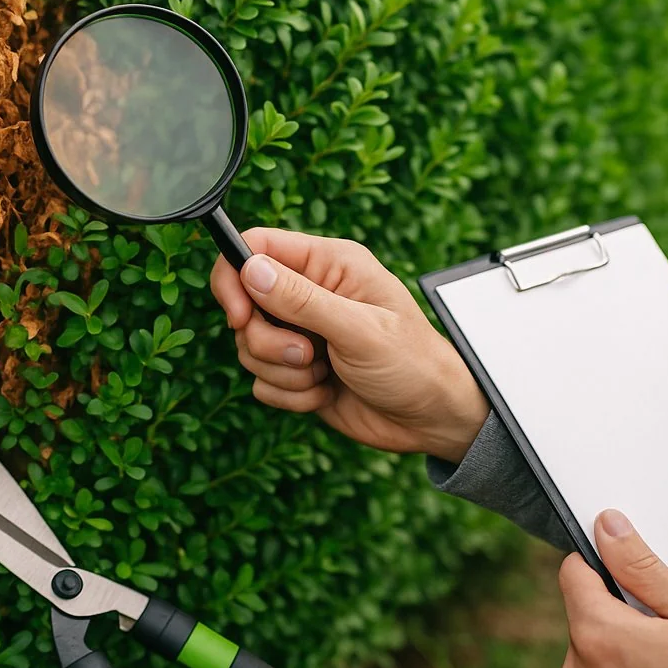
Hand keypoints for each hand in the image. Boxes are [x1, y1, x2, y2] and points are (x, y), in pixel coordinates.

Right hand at [209, 228, 488, 460]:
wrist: (432, 420)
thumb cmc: (413, 363)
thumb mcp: (359, 329)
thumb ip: (302, 300)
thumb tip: (250, 268)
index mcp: (329, 264)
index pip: (256, 247)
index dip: (235, 278)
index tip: (239, 317)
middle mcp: (310, 294)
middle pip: (245, 305)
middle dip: (267, 341)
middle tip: (309, 356)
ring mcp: (301, 333)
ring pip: (249, 348)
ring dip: (283, 373)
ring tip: (325, 376)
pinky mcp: (297, 371)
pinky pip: (261, 382)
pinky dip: (289, 396)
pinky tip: (326, 394)